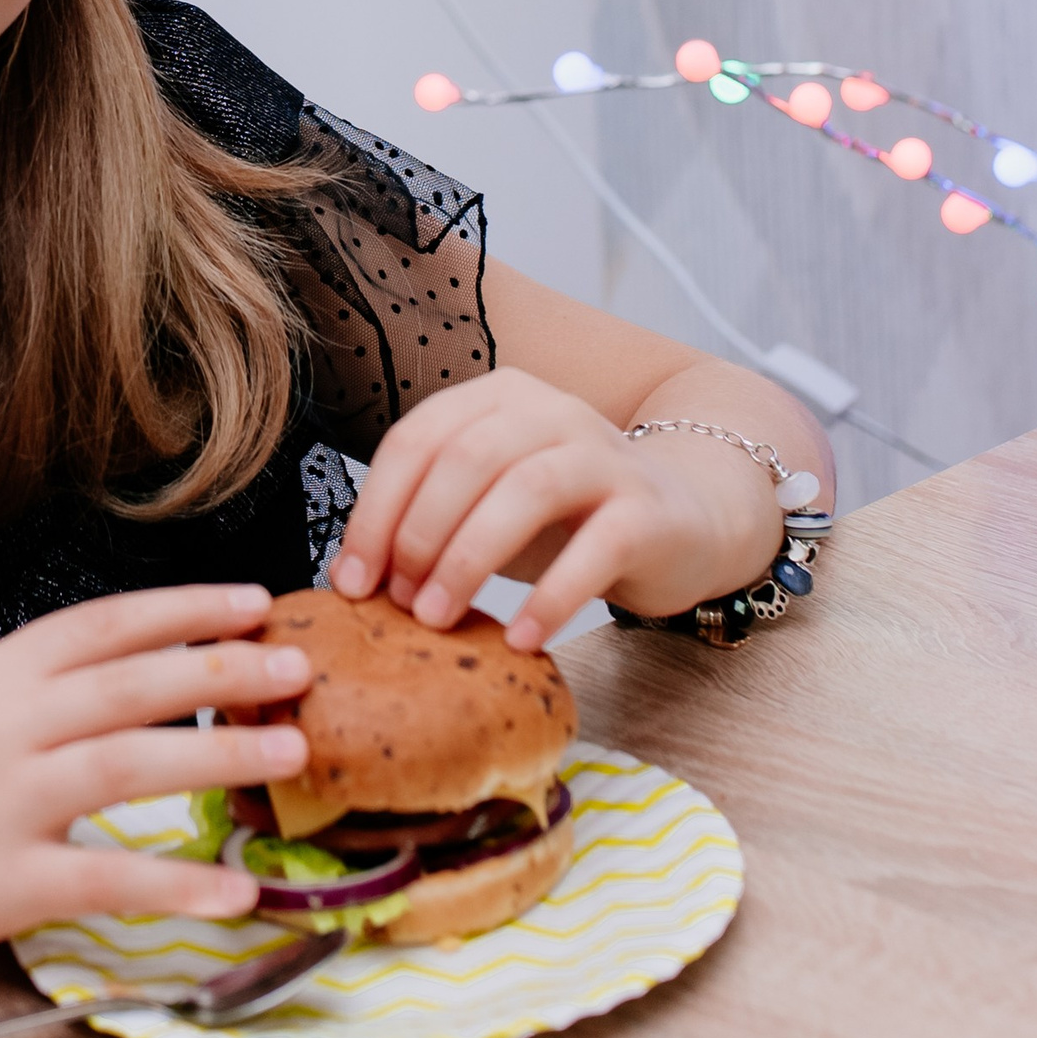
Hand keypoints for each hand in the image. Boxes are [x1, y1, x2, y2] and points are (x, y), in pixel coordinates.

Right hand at [0, 582, 312, 1002]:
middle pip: (128, 684)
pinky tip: (236, 892)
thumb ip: (29, 705)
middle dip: (224, 668)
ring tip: (291, 752)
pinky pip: (103, 877)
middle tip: (302, 664)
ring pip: (126, 763)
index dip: (183, 608)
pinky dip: (176, 882)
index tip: (254, 599)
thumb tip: (134, 691)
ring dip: (219, 753)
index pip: (100, 625)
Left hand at [330, 370, 772, 650]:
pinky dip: (551, 596)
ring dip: (470, 559)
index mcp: (497, 398)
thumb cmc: (565, 519)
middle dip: (417, 533)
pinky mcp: (647, 508)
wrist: (685, 521)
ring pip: (525, 489)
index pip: (416, 439)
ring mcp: (604, 453)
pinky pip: (596, 547)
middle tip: (397, 603)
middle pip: (465, 458)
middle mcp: (551, 410)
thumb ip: (430, 519)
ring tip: (439, 619)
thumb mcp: (489, 505)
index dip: (374, 509)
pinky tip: (521, 639)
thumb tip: (351, 579)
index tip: (350, 580)